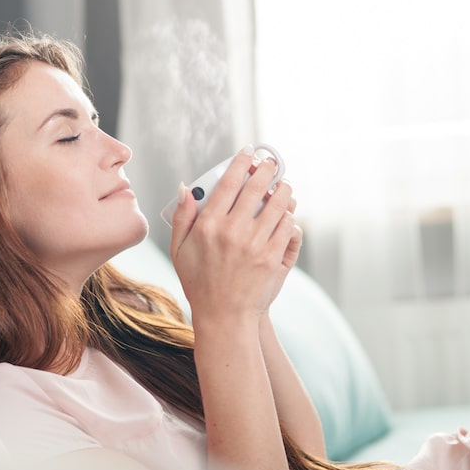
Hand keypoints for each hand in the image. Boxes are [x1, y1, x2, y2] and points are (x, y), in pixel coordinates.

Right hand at [169, 146, 301, 330]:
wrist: (224, 316)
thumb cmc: (199, 283)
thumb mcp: (179, 250)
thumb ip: (182, 217)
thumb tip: (185, 186)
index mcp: (208, 225)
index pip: (228, 182)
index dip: (240, 162)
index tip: (247, 153)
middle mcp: (232, 231)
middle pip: (256, 187)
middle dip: (267, 169)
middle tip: (271, 163)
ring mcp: (255, 244)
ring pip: (277, 204)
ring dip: (284, 189)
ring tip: (284, 185)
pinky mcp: (273, 257)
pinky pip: (287, 227)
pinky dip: (290, 216)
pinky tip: (288, 212)